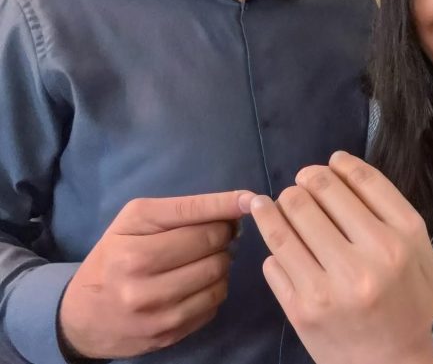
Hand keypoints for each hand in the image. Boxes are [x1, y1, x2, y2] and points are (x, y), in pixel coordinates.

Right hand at [58, 190, 252, 359]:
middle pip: (213, 246)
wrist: (83, 316)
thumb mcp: (136, 221)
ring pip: (219, 276)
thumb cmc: (115, 256)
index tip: (248, 199)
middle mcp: (142, 280)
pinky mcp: (169, 334)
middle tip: (215, 234)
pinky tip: (198, 282)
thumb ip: (186, 210)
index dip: (228, 206)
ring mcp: (156, 312)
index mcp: (134, 246)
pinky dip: (214, 288)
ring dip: (221, 262)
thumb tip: (240, 203)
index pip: (196, 219)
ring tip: (205, 258)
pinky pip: (214, 303)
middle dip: (222, 235)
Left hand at [246, 151, 432, 363]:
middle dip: (305, 180)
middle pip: (319, 191)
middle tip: (302, 185)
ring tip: (277, 203)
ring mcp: (332, 285)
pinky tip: (276, 236)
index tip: (329, 164)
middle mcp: (370, 257)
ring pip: (288, 218)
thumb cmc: (408, 303)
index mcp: (403, 238)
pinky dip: (272, 240)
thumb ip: (391, 211)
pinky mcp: (302, 308)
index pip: (362, 180)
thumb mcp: (421, 253)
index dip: (339, 164)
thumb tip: (341, 168)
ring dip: (279, 203)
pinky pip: (273, 256)